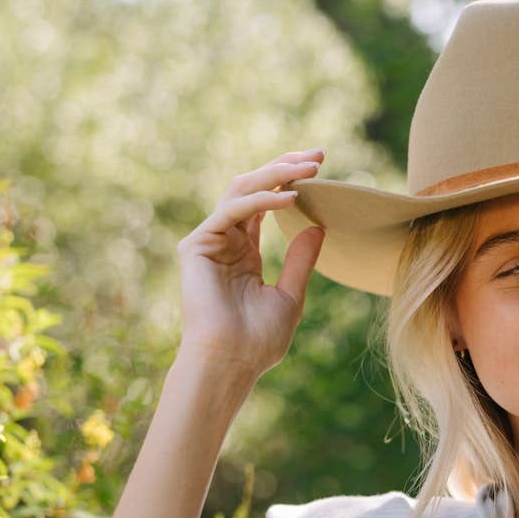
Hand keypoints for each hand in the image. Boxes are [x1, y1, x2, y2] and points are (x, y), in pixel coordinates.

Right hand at [176, 149, 326, 377]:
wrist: (231, 362)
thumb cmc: (258, 340)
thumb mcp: (290, 295)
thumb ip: (301, 260)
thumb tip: (319, 226)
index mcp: (244, 251)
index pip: (265, 203)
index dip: (290, 181)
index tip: (320, 167)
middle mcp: (225, 240)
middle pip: (253, 188)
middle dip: (285, 167)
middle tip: (319, 155)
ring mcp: (209, 240)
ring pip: (241, 190)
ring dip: (276, 175)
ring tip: (309, 169)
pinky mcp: (197, 245)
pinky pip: (232, 211)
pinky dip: (262, 201)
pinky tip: (291, 198)